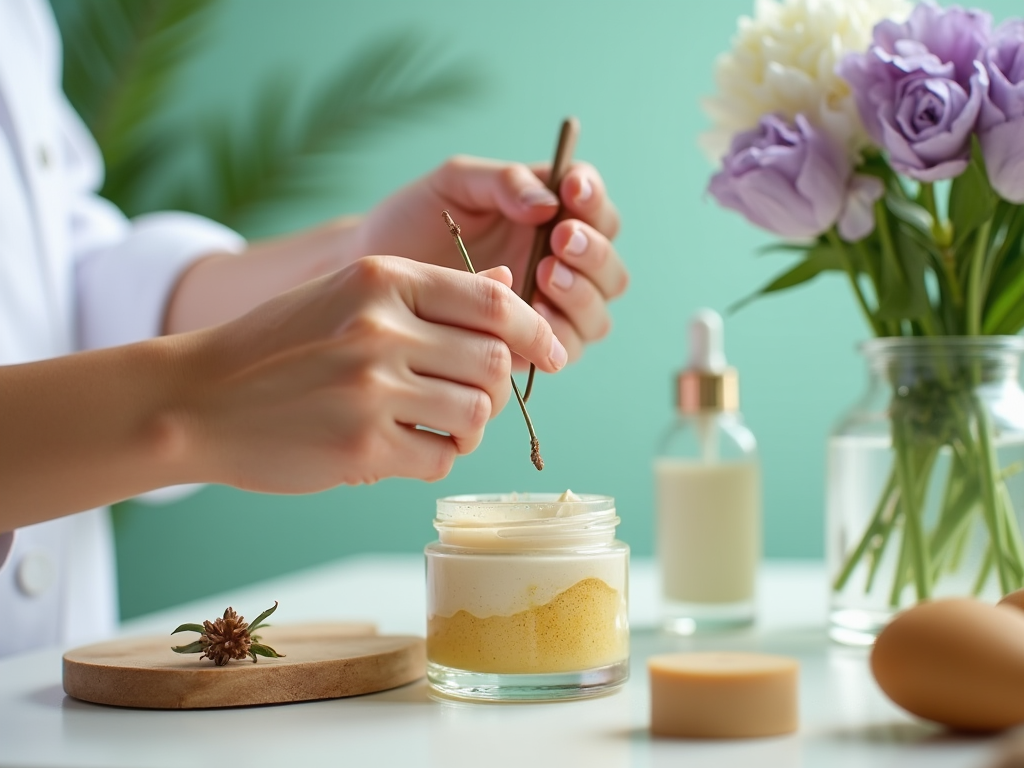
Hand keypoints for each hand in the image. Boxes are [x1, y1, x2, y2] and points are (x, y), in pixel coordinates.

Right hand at [188, 256, 565, 489]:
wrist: (196, 399)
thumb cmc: (278, 347)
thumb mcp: (348, 296)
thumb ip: (430, 294)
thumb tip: (510, 290)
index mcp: (382, 279)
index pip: (493, 300)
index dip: (534, 329)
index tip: (549, 352)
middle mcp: (381, 326)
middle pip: (495, 361)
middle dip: (499, 387)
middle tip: (475, 399)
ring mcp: (371, 387)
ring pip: (477, 413)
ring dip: (471, 427)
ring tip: (440, 427)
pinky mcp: (361, 445)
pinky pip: (441, 457)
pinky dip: (438, 458)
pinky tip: (408, 449)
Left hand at [351, 155, 627, 365]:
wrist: (372, 266)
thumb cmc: (416, 218)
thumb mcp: (457, 183)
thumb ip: (504, 182)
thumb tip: (549, 204)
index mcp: (553, 221)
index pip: (597, 214)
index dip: (594, 201)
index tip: (572, 188)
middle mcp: (560, 270)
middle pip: (609, 271)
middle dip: (593, 253)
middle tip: (558, 238)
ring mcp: (546, 315)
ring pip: (596, 316)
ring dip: (581, 295)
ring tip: (544, 273)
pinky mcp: (525, 351)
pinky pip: (563, 351)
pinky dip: (558, 335)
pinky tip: (533, 316)